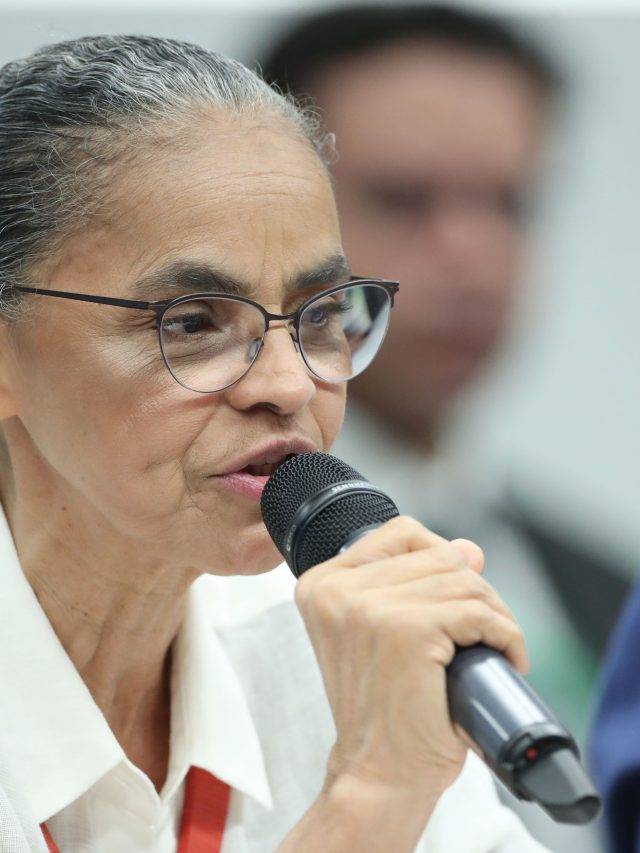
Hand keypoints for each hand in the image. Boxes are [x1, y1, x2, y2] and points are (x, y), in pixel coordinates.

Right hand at [294, 516, 528, 798]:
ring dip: (493, 614)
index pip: (400, 533)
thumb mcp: (384, 636)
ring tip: (494, 649)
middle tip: (485, 633)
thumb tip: (470, 549)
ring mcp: (370, 607)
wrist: (377, 776)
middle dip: (475, 591)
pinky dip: (504, 634)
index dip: (441, 557)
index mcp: (321, 584)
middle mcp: (337, 590)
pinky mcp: (409, 630)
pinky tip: (505, 657)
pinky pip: (478, 612)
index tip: (456, 597)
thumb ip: (413, 584)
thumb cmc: (382, 712)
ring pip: (464, 581)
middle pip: (439, 554)